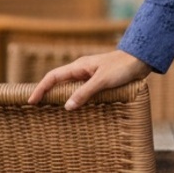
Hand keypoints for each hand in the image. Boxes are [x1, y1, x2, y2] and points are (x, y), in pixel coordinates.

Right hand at [28, 50, 151, 109]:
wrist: (141, 60)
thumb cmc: (122, 68)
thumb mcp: (102, 81)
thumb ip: (85, 93)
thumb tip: (67, 107)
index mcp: (79, 66)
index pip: (53, 77)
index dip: (41, 89)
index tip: (32, 101)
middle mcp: (83, 70)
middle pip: (60, 82)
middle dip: (48, 93)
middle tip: (38, 108)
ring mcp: (91, 76)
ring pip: (72, 87)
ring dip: (63, 97)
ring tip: (54, 111)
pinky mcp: (101, 81)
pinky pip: (84, 91)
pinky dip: (77, 99)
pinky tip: (78, 108)